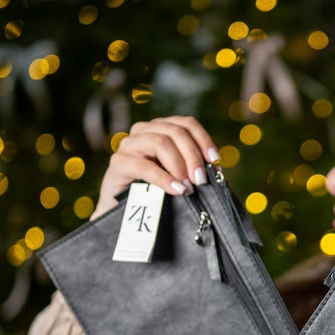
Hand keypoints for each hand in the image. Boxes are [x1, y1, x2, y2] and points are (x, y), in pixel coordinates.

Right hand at [93, 117, 220, 218]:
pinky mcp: (118, 163)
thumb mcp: (178, 175)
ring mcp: (128, 144)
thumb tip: (217, 170)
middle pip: (175, 131)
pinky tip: (176, 190)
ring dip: (179, 165)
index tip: (215, 161)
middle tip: (201, 180)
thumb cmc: (155, 192)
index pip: (186, 123)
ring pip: (160, 142)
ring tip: (189, 187)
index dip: (204, 140)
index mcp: (160, 128)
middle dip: (193, 156)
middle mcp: (143, 131)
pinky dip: (163, 178)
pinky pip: (144, 166)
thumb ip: (193, 168)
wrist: (124, 211)